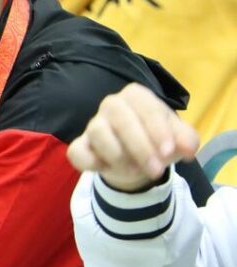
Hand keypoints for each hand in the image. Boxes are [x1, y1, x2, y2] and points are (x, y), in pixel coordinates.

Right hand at [67, 83, 199, 191]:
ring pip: (98, 132)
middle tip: (155, 170)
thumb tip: (188, 149)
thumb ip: (186, 140)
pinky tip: (106, 168)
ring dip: (118, 155)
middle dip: (140, 147)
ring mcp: (93, 124)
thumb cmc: (158, 141)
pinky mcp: (80, 144)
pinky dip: (90, 161)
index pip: (146, 107)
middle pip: (121, 118)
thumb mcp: (178, 140)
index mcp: (137, 96)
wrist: (138, 161)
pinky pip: (77, 150)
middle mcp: (112, 104)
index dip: (158, 131)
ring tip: (134, 170)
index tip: (169, 153)